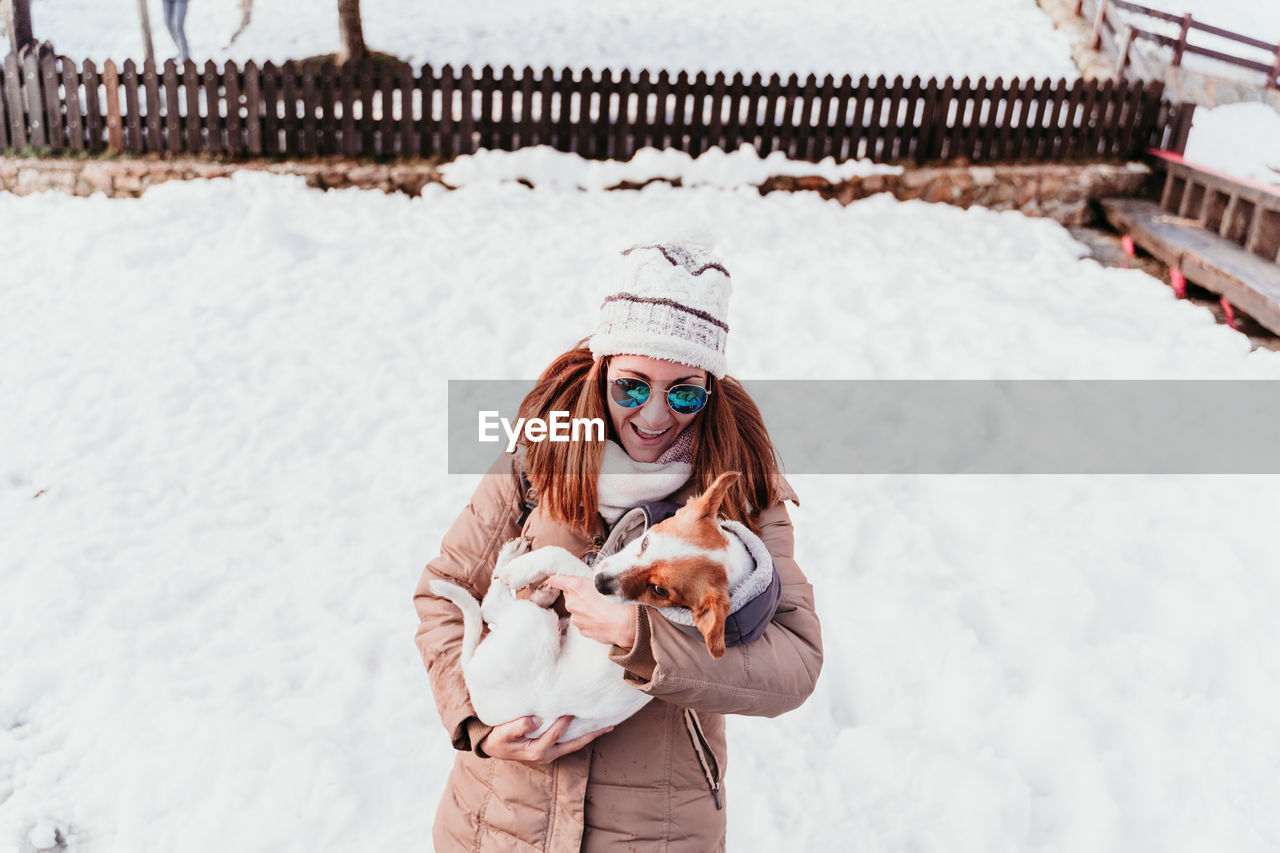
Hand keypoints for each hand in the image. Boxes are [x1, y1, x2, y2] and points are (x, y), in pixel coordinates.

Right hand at [478, 715, 611, 762]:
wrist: (492, 747)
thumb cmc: (497, 739)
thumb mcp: (503, 733)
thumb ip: (517, 727)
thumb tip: (535, 719)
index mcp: (537, 751)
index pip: (556, 735)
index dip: (564, 722)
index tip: (572, 709)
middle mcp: (547, 755)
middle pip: (574, 744)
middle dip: (592, 735)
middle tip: (609, 725)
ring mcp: (550, 753)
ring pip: (574, 744)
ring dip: (589, 735)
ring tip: (606, 725)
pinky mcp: (549, 749)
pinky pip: (569, 742)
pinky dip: (580, 734)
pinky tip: (588, 726)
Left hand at [543, 574, 636, 649]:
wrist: (626, 626)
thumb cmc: (619, 602)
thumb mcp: (608, 581)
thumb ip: (595, 577)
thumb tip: (593, 575)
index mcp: (576, 587)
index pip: (556, 580)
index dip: (555, 578)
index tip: (555, 579)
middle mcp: (572, 603)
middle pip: (570, 594)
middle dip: (579, 593)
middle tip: (595, 593)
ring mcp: (576, 618)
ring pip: (577, 609)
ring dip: (585, 607)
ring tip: (602, 608)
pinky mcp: (582, 630)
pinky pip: (583, 621)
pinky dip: (590, 619)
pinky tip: (603, 618)